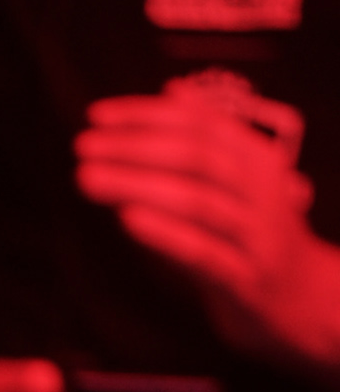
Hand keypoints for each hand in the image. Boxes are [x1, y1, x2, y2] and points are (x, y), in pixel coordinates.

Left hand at [75, 89, 339, 378]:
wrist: (307, 300)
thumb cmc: (257, 238)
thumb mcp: (241, 181)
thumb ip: (209, 141)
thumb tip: (172, 91)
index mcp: (258, 160)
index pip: (200, 124)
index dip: (146, 115)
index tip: (97, 115)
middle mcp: (261, 190)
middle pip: (195, 157)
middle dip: (134, 147)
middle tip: (83, 146)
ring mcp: (255, 235)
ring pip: (196, 201)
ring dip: (137, 185)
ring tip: (89, 178)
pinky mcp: (245, 279)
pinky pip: (203, 252)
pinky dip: (165, 234)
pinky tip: (128, 221)